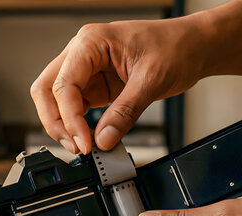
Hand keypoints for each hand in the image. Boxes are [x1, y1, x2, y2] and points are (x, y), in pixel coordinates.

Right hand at [30, 17, 208, 152]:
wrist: (195, 46)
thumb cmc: (177, 47)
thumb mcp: (152, 80)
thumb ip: (125, 112)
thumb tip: (103, 139)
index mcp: (91, 42)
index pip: (63, 84)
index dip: (69, 118)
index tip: (84, 143)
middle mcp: (82, 53)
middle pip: (46, 90)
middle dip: (55, 121)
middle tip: (74, 146)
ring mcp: (86, 69)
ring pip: (55, 99)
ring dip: (63, 124)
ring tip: (81, 145)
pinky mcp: (95, 84)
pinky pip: (74, 106)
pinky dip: (77, 123)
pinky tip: (89, 137)